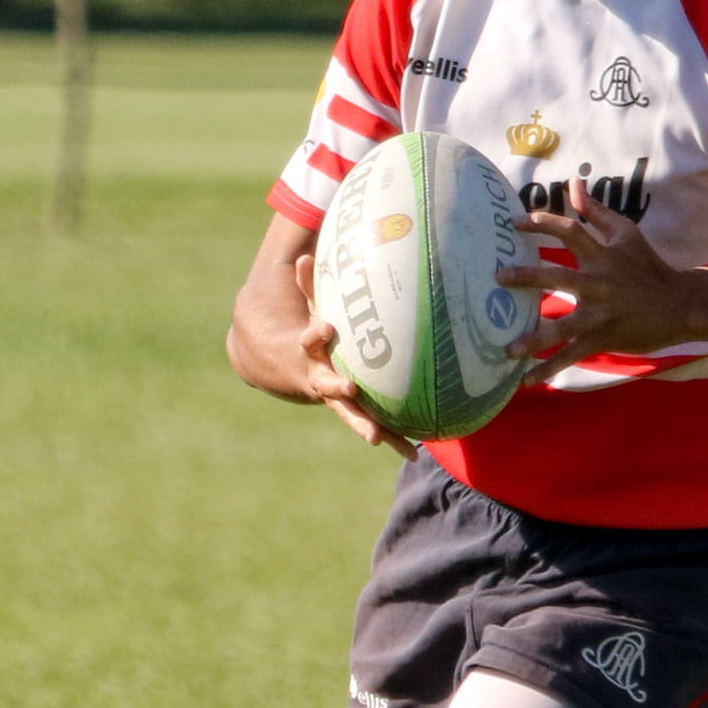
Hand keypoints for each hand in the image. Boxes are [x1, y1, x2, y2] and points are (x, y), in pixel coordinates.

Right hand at [295, 254, 418, 459]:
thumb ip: (309, 285)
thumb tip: (303, 255)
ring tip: (376, 438)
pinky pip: (376, 426)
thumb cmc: (312, 333)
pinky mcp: (355, 413)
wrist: (293, 372)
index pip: (310, 340)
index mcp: (312, 353)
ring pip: (351, 414)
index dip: (315, 334)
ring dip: (364, 425)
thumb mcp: (309, 308)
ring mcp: (337, 400)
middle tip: (349, 389)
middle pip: (328, 386)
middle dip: (337, 388)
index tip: (324, 328)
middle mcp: (321, 379)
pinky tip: (413, 452)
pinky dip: (393, 440)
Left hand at [498, 177, 695, 378]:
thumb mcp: (627, 233)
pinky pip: (572, 354)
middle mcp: (600, 282)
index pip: (570, 231)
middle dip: (527, 277)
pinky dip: (549, 368)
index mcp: (603, 255)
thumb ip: (596, 211)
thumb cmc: (648, 267)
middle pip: (558, 276)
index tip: (515, 223)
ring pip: (563, 327)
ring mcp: (601, 313)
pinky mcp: (603, 338)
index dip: (543, 223)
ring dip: (534, 339)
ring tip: (507, 349)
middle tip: (498, 277)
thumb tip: (574, 182)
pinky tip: (526, 380)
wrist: (681, 305)